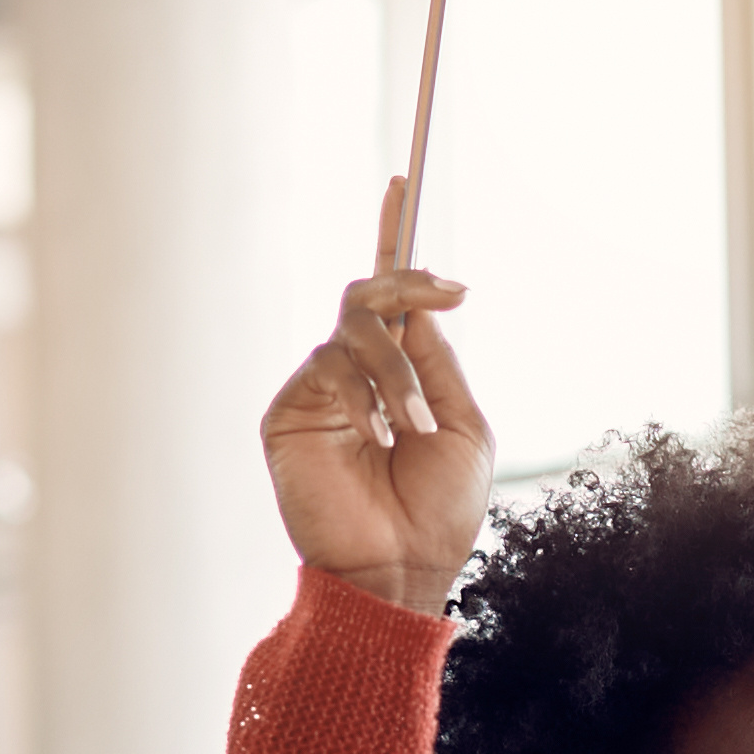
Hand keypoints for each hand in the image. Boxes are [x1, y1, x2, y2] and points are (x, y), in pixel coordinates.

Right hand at [260, 265, 489, 615]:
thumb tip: (419, 307)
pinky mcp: (290, 413)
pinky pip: (326, 368)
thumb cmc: (438, 512)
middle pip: (369, 295)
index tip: (404, 184)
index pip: (392, 299)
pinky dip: (362, 397)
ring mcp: (321, 391)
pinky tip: (378, 437)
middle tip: (452, 294)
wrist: (401, 570)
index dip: (394, 238)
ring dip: (395, 372)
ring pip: (353, 329)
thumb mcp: (462, 425)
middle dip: (411, 284)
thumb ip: (437, 363)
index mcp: (399, 374)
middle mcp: (356, 374)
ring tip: (413, 427)